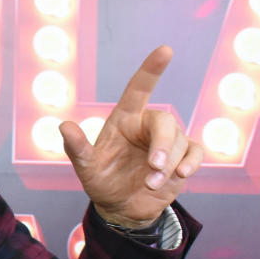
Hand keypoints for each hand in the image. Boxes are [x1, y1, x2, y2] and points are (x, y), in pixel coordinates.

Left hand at [60, 46, 202, 227]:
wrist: (121, 208)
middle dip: (162, 145)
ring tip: (149, 183)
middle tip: (154, 167)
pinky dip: (190, 163)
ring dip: (167, 165)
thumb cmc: (102, 181)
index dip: (151, 70)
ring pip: (179, 142)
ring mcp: (168, 141)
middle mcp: (147, 126)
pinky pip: (195, 152)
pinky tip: (180, 175)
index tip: (165, 50)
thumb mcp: (85, 167)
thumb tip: (63, 126)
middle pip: (165, 121)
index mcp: (125, 119)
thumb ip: (77, 147)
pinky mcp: (183, 157)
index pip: (139, 89)